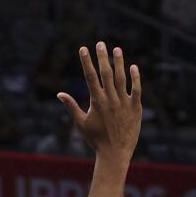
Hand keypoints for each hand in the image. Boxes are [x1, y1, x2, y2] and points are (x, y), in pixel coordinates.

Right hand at [58, 42, 141, 161]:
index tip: (83, 48)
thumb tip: (59, 94)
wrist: (115, 153)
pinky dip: (135, 79)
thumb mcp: (81, 123)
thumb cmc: (96, 139)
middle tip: (100, 43)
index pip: (90, 77)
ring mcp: (124, 103)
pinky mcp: (135, 108)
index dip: (86, 61)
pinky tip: (133, 67)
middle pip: (106, 73)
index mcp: (96, 101)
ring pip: (121, 79)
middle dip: (102, 57)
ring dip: (119, 63)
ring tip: (117, 49)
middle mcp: (110, 100)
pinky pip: (136, 90)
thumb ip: (71, 106)